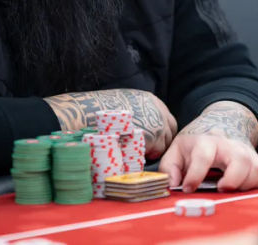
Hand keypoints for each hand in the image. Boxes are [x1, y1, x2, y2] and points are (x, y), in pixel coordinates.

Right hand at [44, 89, 177, 157]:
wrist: (88, 114)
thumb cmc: (100, 109)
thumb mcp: (124, 101)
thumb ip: (138, 110)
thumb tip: (143, 123)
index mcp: (151, 100)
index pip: (167, 119)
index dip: (160, 131)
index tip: (152, 139)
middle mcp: (157, 110)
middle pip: (169, 132)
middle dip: (160, 142)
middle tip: (146, 150)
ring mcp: (157, 123)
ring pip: (163, 144)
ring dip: (153, 150)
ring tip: (135, 152)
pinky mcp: (153, 137)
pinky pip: (155, 152)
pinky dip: (146, 156)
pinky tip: (133, 154)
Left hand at [160, 101, 257, 191]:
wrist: (220, 126)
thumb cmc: (197, 143)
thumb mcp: (177, 150)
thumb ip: (169, 167)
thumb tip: (172, 184)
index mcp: (205, 141)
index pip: (203, 157)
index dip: (195, 175)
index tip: (188, 189)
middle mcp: (228, 145)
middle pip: (240, 159)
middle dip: (232, 179)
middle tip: (220, 189)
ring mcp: (245, 152)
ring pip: (254, 167)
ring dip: (244, 184)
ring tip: (228, 188)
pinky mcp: (256, 160)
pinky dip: (255, 184)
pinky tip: (240, 186)